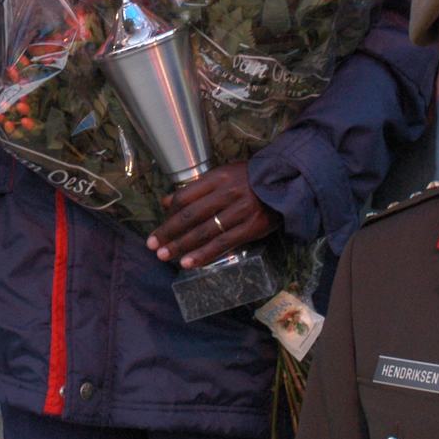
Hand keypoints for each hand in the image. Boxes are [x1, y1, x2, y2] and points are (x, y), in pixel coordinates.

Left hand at [147, 162, 280, 268]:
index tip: (159, 225)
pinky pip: (222, 244)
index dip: (169, 213)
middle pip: (191, 216)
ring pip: (204, 232)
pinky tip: (189, 263)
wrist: (286, 182)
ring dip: (181, 246)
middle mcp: (226, 194)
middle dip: (169, 232)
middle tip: (153, 245)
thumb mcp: (222, 175)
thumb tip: (166, 201)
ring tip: (165, 256)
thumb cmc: (250, 179)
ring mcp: (239, 212)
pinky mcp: (250, 228)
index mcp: (218, 178)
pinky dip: (204, 255)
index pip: (186, 197)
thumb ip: (196, 188)